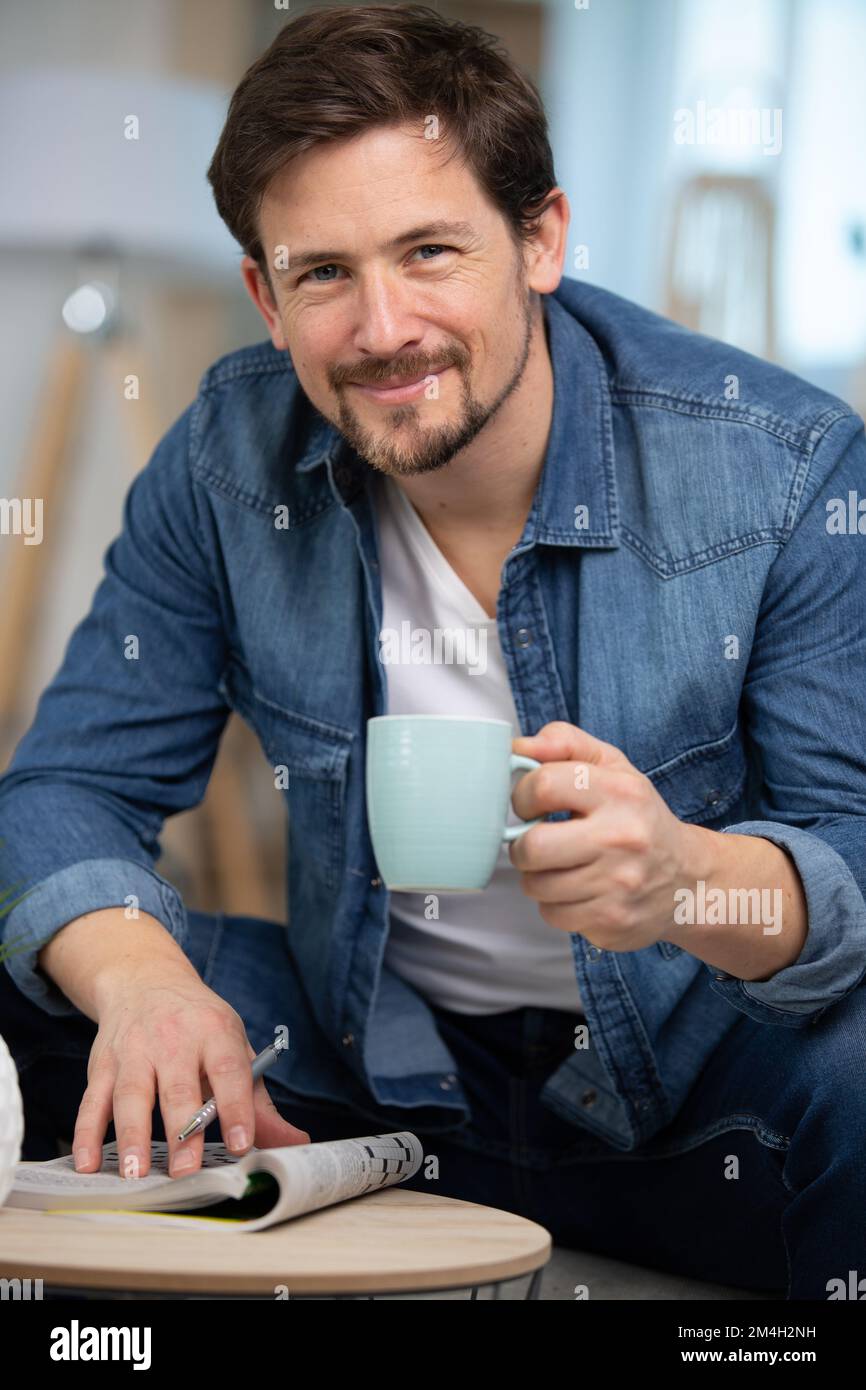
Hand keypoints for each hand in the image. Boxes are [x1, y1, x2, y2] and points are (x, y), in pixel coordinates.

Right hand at [72, 965, 309, 1179]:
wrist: (145, 981)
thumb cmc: (198, 1025)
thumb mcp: (235, 1049)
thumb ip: (260, 1102)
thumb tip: (296, 1143)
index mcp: (215, 1032)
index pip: (228, 1070)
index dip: (236, 1107)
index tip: (242, 1143)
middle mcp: (173, 1039)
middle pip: (177, 1088)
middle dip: (182, 1131)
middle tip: (186, 1170)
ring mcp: (134, 1051)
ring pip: (131, 1095)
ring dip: (132, 1135)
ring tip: (136, 1172)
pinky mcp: (102, 1064)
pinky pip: (92, 1101)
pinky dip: (86, 1133)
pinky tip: (88, 1163)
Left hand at [509, 720, 694, 950]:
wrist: (688, 880)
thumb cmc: (637, 818)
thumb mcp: (612, 767)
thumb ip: (564, 743)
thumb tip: (517, 746)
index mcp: (620, 792)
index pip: (544, 785)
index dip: (523, 796)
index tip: (531, 805)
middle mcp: (622, 837)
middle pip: (532, 846)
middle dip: (523, 846)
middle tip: (538, 842)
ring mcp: (619, 884)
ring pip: (536, 885)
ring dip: (538, 877)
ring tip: (561, 866)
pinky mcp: (613, 920)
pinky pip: (552, 913)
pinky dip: (555, 904)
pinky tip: (577, 891)